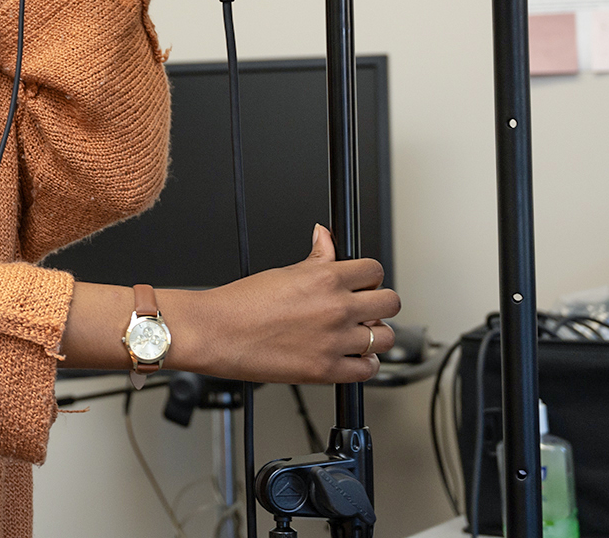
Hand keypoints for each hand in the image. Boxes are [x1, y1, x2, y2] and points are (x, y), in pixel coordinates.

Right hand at [169, 224, 399, 383]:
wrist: (217, 332)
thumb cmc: (242, 303)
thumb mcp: (284, 271)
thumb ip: (316, 257)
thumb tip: (325, 238)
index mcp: (326, 278)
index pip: (374, 271)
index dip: (369, 277)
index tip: (362, 283)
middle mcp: (336, 309)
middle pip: (391, 303)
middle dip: (379, 303)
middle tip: (365, 308)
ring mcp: (334, 342)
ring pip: (386, 338)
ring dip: (375, 335)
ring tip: (359, 334)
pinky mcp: (326, 371)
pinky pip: (368, 370)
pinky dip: (364, 364)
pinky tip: (352, 357)